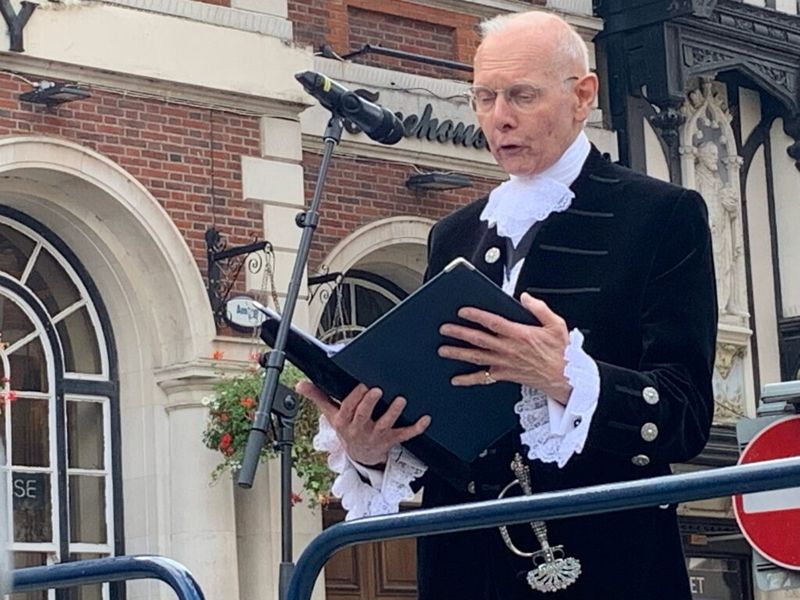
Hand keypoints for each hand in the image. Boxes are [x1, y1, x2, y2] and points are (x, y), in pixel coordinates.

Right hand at [296, 381, 430, 466]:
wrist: (360, 455)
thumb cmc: (347, 428)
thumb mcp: (331, 414)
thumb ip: (318, 397)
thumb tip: (300, 384)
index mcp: (345, 422)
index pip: (348, 408)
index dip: (355, 398)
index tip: (361, 385)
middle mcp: (361, 429)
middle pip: (364, 416)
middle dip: (369, 403)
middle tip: (377, 390)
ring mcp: (378, 435)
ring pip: (386, 424)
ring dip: (393, 412)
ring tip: (400, 400)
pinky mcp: (392, 440)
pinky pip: (405, 435)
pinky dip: (416, 428)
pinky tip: (426, 419)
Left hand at [437, 293, 572, 403]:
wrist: (564, 378)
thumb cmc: (559, 352)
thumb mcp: (556, 325)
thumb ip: (539, 309)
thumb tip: (525, 298)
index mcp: (519, 334)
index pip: (493, 323)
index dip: (476, 316)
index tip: (463, 311)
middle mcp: (508, 349)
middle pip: (479, 339)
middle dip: (459, 333)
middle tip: (444, 329)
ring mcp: (504, 363)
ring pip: (477, 357)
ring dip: (458, 353)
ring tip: (443, 350)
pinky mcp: (504, 375)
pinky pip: (483, 378)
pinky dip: (468, 380)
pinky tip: (456, 379)